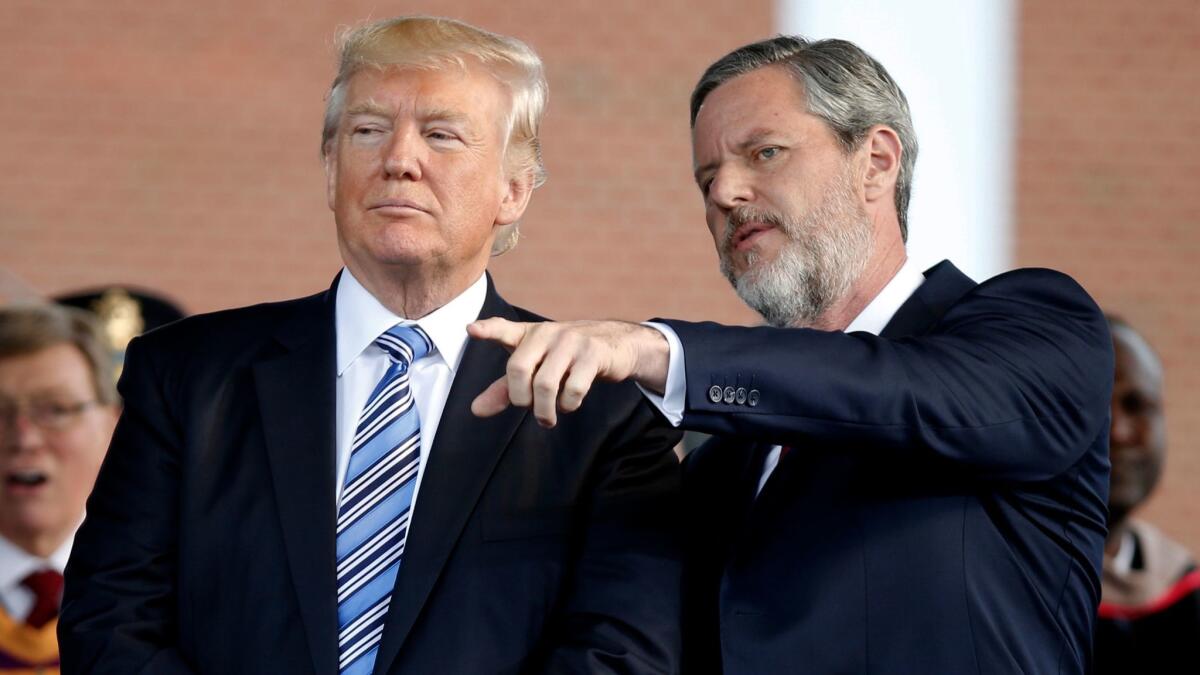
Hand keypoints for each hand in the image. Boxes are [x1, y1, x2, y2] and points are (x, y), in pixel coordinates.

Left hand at [467, 318, 669, 427]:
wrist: (616, 345)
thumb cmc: (566, 359)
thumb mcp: (536, 369)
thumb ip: (505, 388)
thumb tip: (476, 410)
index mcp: (529, 334)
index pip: (503, 329)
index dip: (487, 330)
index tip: (470, 330)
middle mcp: (547, 333)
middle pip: (518, 369)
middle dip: (520, 398)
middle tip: (528, 409)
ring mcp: (571, 342)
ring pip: (545, 384)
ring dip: (544, 410)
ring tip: (547, 417)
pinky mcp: (592, 355)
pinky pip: (572, 389)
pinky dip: (568, 404)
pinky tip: (570, 403)